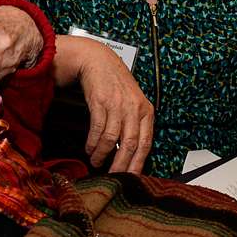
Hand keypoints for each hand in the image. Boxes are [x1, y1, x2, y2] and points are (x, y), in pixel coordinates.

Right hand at [77, 39, 153, 173]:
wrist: (99, 60)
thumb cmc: (116, 83)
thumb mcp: (133, 102)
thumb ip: (135, 124)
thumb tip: (131, 153)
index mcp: (146, 111)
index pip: (146, 143)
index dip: (138, 163)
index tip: (131, 177)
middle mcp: (134, 108)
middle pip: (130, 144)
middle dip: (121, 164)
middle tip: (113, 176)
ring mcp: (117, 104)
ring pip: (112, 138)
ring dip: (102, 154)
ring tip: (97, 162)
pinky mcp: (101, 101)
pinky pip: (98, 128)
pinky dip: (93, 142)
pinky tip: (90, 148)